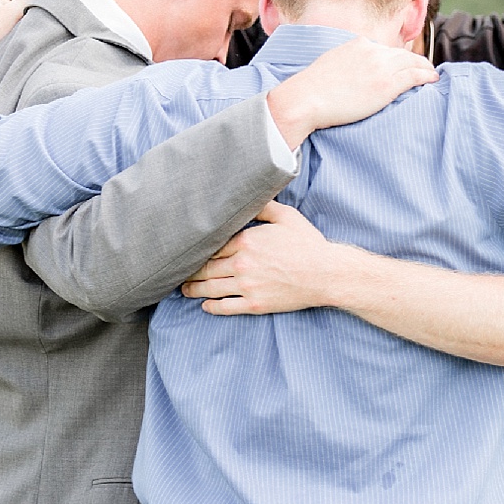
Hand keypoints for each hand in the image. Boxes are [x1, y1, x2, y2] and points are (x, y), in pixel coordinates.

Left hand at [180, 200, 348, 314]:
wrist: (325, 274)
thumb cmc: (307, 244)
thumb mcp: (286, 217)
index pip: (212, 246)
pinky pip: (227, 307)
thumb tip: (249, 196)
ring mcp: (247, 287)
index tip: (188, 250)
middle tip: (178, 272)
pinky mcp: (255, 305)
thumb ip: (263, 207)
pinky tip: (205, 306)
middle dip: (190, 271)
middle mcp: (242, 264)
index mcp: (246, 241)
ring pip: (211, 289)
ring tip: (184, 290)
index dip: (199, 250)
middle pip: (206, 269)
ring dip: (194, 290)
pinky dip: (212, 307)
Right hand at [265, 39, 437, 146]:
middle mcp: (372, 51)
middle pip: (402, 54)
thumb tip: (348, 73)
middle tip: (425, 68)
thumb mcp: (331, 64)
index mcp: (358, 44)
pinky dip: (427, 76)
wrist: (307, 98)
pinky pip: (414, 76)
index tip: (403, 63)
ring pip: (412, 62)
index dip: (397, 57)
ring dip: (425, 68)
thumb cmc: (312, 88)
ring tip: (431, 74)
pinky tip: (433, 79)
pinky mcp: (387, 84)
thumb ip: (345, 63)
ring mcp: (381, 67)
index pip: (385, 49)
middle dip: (415, 60)